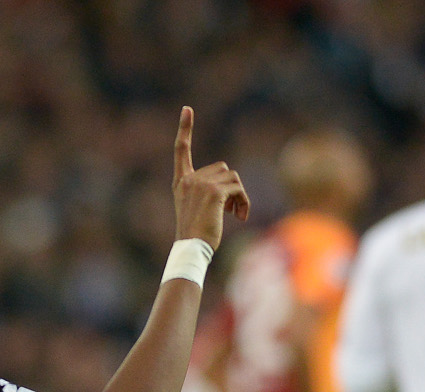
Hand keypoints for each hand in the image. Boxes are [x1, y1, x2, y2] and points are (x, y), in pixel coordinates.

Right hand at [172, 107, 249, 248]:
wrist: (191, 249)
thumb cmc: (196, 235)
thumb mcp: (198, 209)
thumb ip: (209, 191)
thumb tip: (235, 185)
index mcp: (181, 182)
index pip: (181, 150)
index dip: (185, 129)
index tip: (187, 109)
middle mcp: (189, 179)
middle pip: (222, 167)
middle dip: (231, 187)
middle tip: (231, 209)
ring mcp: (201, 184)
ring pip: (233, 177)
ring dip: (239, 195)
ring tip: (236, 214)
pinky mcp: (214, 192)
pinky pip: (238, 188)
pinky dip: (244, 201)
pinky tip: (240, 216)